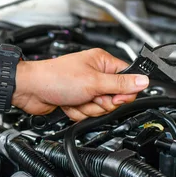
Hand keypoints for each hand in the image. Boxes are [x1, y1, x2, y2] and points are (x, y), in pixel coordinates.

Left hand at [12, 48, 148, 120]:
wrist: (31, 90)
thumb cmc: (56, 78)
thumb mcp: (94, 82)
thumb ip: (121, 84)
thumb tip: (144, 81)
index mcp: (103, 62)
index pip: (127, 80)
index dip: (122, 92)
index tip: (112, 96)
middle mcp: (96, 75)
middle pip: (114, 98)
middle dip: (100, 103)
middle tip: (89, 96)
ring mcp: (86, 89)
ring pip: (100, 108)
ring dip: (87, 108)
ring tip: (75, 99)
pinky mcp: (77, 101)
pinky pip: (87, 113)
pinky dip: (77, 112)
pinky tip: (68, 103)